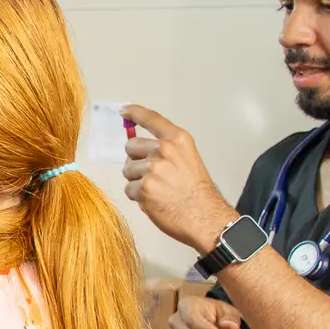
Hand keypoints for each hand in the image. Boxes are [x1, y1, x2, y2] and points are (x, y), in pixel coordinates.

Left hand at [121, 104, 237, 251]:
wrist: (205, 217)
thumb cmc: (198, 192)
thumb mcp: (188, 159)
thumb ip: (166, 150)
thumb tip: (140, 150)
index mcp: (178, 140)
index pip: (151, 119)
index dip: (134, 113)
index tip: (124, 110)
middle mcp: (165, 150)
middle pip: (131, 147)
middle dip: (136, 161)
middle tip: (153, 175)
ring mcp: (153, 168)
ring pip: (128, 170)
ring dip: (137, 181)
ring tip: (158, 190)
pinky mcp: (144, 187)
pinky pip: (129, 189)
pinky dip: (138, 197)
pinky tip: (155, 201)